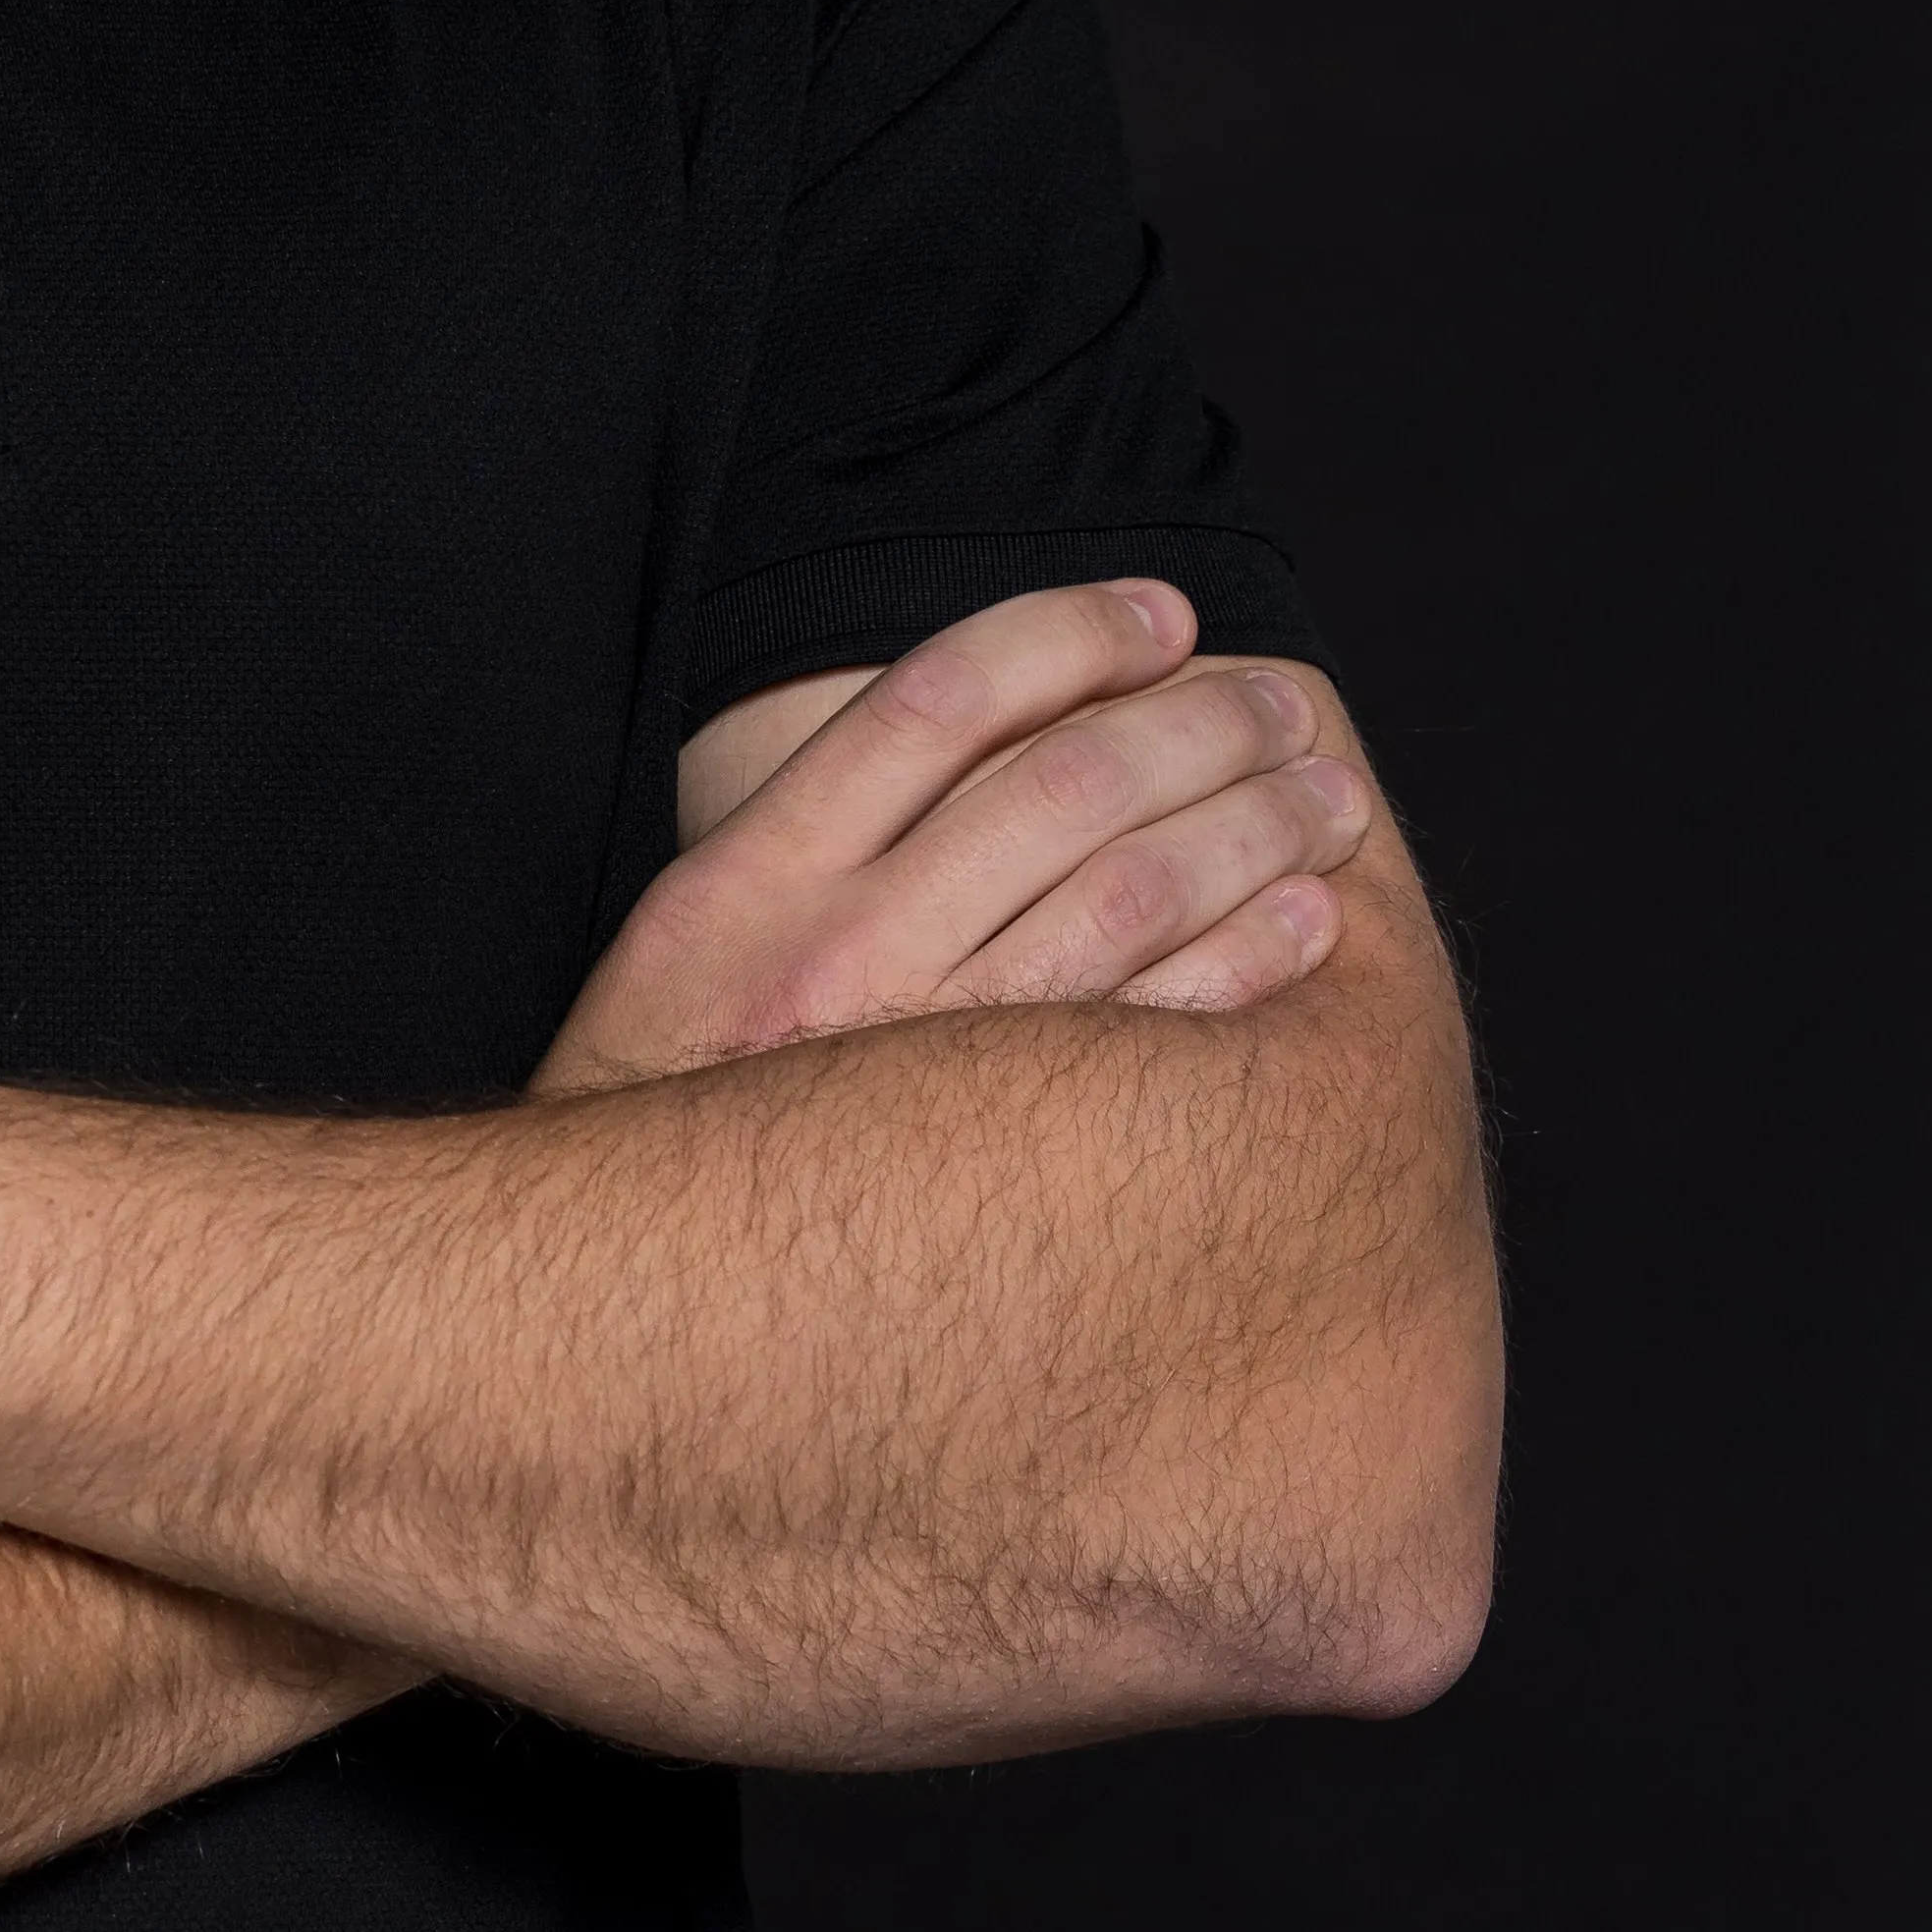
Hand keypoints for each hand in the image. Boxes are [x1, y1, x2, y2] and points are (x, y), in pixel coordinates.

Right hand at [540, 583, 1369, 1100]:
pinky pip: (1160, 1032)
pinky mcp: (996, 1162)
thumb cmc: (672, 1112)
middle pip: (1066, 780)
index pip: (939, 695)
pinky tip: (1306, 924)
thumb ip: (811, 843)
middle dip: (1205, 724)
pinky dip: (1251, 960)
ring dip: (1257, 826)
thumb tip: (991, 738)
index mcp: (750, 878)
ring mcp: (924, 1059)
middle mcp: (836, 953)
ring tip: (1324, 801)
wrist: (607, 1315)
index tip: (1165, 617)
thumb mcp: (688, 947)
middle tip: (1285, 712)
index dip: (1073, 633)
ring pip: (1133, 888)